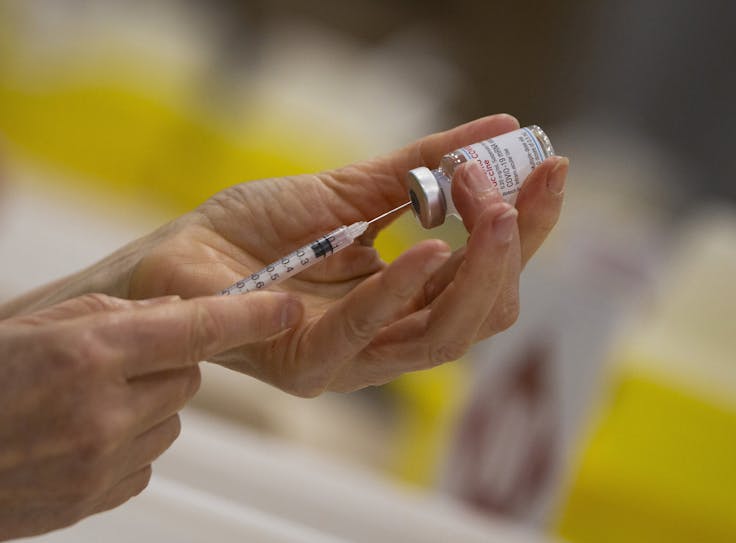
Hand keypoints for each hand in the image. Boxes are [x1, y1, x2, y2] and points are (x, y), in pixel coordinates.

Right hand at [0, 291, 299, 539]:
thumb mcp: (39, 324)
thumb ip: (116, 317)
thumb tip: (179, 315)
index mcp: (88, 353)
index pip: (195, 327)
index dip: (248, 314)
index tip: (285, 307)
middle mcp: (103, 409)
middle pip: (189, 376)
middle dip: (168, 364)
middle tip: (118, 362)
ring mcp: (101, 460)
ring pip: (171, 419)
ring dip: (147, 405)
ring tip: (87, 403)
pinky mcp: (98, 497)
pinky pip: (147, 460)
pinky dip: (130, 445)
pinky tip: (82, 438)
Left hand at [126, 115, 567, 395]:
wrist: (178, 256)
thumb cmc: (259, 232)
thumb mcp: (351, 190)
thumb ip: (422, 169)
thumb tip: (503, 130)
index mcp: (406, 301)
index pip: (487, 279)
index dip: (526, 230)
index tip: (551, 169)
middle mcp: (390, 336)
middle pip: (483, 313)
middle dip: (513, 251)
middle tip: (527, 187)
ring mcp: (352, 359)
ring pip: (444, 334)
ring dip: (478, 271)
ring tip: (493, 210)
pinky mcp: (307, 365)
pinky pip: (366, 332)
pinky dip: (401, 290)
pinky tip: (430, 249)